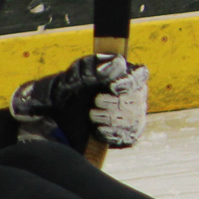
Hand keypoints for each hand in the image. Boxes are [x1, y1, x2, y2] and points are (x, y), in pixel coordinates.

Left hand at [11, 53, 149, 149]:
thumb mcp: (79, 72)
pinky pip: (126, 134)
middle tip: (97, 101)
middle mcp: (133, 95)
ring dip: (109, 117)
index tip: (113, 87)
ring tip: (93, 115)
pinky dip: (110, 132)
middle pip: (136, 99)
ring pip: (131, 118)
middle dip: (114, 102)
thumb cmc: (71, 86)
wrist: (57, 113)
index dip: (130, 82)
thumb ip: (97, 66)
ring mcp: (131, 115)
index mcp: (125, 75)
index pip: (140, 76)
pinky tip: (97, 129)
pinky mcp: (126, 133)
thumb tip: (117, 63)